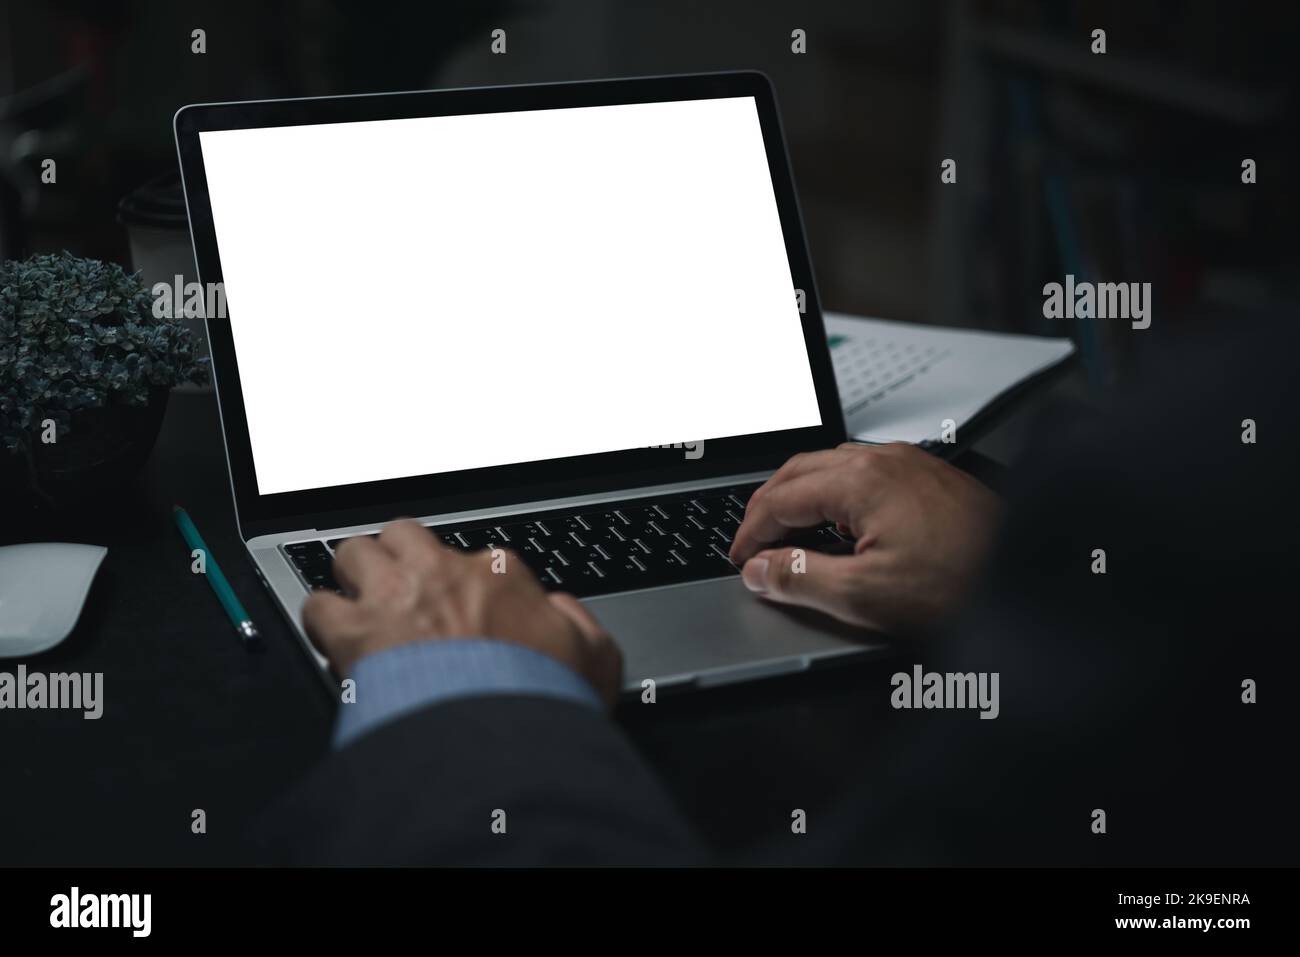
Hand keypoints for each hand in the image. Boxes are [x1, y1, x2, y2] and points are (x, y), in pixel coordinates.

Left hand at [301, 520, 622, 706]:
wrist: (496, 738)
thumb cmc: (543, 700)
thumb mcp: (597, 657)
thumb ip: (578, 624)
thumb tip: (561, 610)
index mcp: (499, 574)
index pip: (473, 558)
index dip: (465, 585)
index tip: (463, 610)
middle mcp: (442, 573)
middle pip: (403, 535)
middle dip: (398, 559)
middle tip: (401, 591)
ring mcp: (394, 598)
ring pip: (354, 554)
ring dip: (356, 579)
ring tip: (361, 606)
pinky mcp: (354, 632)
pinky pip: (318, 605)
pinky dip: (323, 621)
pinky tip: (334, 640)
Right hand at [730, 443, 1001, 633]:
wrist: (1036, 578)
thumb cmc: (963, 584)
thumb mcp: (865, 595)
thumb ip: (799, 579)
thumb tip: (759, 570)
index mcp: (861, 479)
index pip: (779, 498)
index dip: (749, 533)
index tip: (739, 561)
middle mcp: (884, 458)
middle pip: (799, 471)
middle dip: (767, 507)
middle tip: (751, 544)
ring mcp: (910, 462)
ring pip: (831, 466)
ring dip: (799, 496)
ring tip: (786, 534)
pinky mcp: (930, 476)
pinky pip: (864, 472)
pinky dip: (834, 494)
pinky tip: (838, 523)